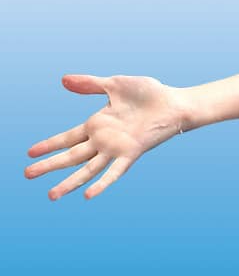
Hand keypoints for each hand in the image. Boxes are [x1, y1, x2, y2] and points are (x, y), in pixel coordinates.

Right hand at [24, 74, 183, 199]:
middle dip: (49, 166)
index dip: (49, 145)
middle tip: (27, 175)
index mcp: (98, 124)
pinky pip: (115, 172)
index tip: (30, 153)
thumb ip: (90, 84)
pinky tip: (88, 195)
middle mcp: (104, 140)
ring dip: (69, 182)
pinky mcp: (132, 152)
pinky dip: (102, 183)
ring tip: (51, 195)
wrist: (174, 102)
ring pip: (87, 169)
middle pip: (71, 156)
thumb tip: (63, 80)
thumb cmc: (149, 93)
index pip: (67, 138)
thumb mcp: (114, 85)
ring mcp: (116, 148)